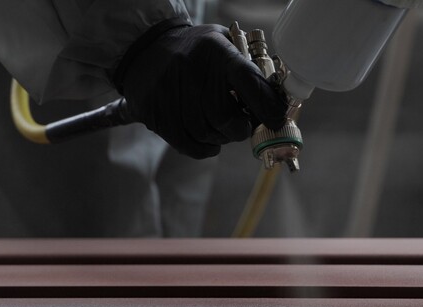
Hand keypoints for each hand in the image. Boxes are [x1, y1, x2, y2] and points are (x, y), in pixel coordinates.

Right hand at [118, 23, 286, 158]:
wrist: (146, 48)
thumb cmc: (196, 51)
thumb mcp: (223, 42)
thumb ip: (248, 67)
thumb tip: (276, 101)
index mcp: (216, 51)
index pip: (249, 81)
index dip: (267, 105)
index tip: (276, 119)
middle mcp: (192, 71)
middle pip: (226, 118)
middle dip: (240, 128)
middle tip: (241, 124)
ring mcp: (170, 94)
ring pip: (208, 135)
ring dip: (220, 137)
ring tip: (219, 125)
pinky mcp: (156, 113)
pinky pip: (189, 145)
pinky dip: (204, 148)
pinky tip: (207, 139)